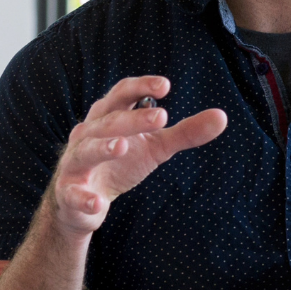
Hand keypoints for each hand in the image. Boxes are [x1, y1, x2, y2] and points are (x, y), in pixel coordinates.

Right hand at [52, 75, 225, 235]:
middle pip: (108, 121)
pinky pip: (74, 194)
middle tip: (163, 117)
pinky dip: (85, 198)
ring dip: (102, 148)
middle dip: (133, 119)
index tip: (166, 85)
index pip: (122, 94)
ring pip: (86, 151)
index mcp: (108, 116)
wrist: (81, 203)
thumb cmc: (119, 164)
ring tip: (122, 147)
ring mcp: (75, 163)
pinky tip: (98, 204)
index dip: (141, 87)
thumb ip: (185, 132)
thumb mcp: (155, 147)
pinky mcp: (68, 192)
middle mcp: (87, 135)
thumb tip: (222, 117)